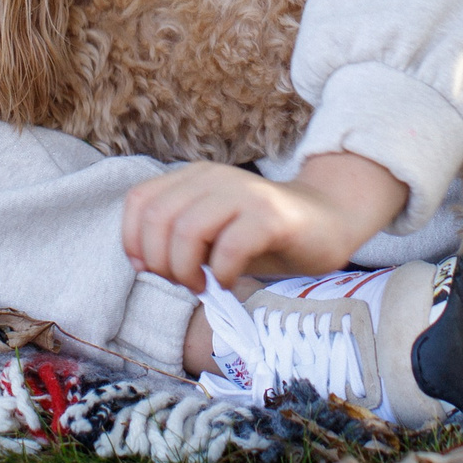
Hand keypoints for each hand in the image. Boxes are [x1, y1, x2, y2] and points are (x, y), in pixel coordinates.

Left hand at [124, 153, 410, 292]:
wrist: (329, 221)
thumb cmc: (263, 235)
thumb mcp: (212, 232)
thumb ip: (177, 237)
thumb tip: (145, 264)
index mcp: (195, 177)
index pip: (139, 201)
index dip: (134, 240)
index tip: (151, 269)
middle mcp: (215, 177)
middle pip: (159, 219)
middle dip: (161, 262)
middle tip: (184, 282)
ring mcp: (244, 193)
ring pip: (187, 230)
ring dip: (187, 270)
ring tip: (203, 285)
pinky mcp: (271, 215)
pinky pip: (230, 246)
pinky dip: (221, 273)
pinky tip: (228, 282)